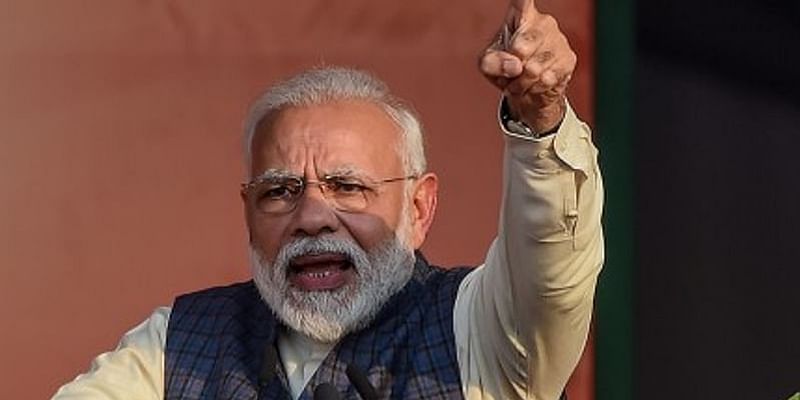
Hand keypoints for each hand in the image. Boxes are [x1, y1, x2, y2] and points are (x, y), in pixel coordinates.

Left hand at [479, 0, 575, 133]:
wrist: (527, 90)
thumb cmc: (505, 68)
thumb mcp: (488, 65)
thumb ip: (492, 62)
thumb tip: (515, 65)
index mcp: (521, 16)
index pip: (522, 1)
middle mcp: (543, 23)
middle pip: (523, 45)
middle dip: (512, 66)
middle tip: (511, 71)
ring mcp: (558, 40)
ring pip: (534, 67)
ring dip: (521, 82)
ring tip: (519, 81)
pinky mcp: (568, 59)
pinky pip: (547, 78)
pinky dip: (534, 88)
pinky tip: (533, 85)